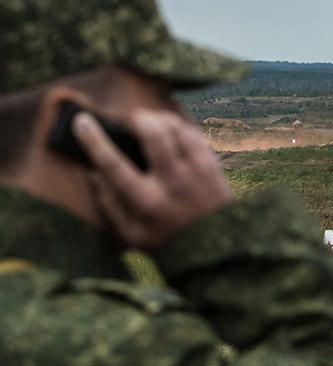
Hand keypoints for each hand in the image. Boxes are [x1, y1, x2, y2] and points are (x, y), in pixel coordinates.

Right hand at [73, 109, 230, 249]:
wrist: (218, 248)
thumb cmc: (168, 241)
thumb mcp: (132, 234)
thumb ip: (110, 204)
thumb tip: (92, 173)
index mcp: (147, 202)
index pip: (114, 164)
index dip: (94, 140)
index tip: (82, 121)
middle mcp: (173, 183)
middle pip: (154, 134)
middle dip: (135, 118)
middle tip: (125, 118)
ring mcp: (197, 172)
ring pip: (177, 128)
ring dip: (158, 118)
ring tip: (147, 122)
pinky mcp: (213, 166)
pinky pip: (194, 134)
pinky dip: (178, 126)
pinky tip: (169, 130)